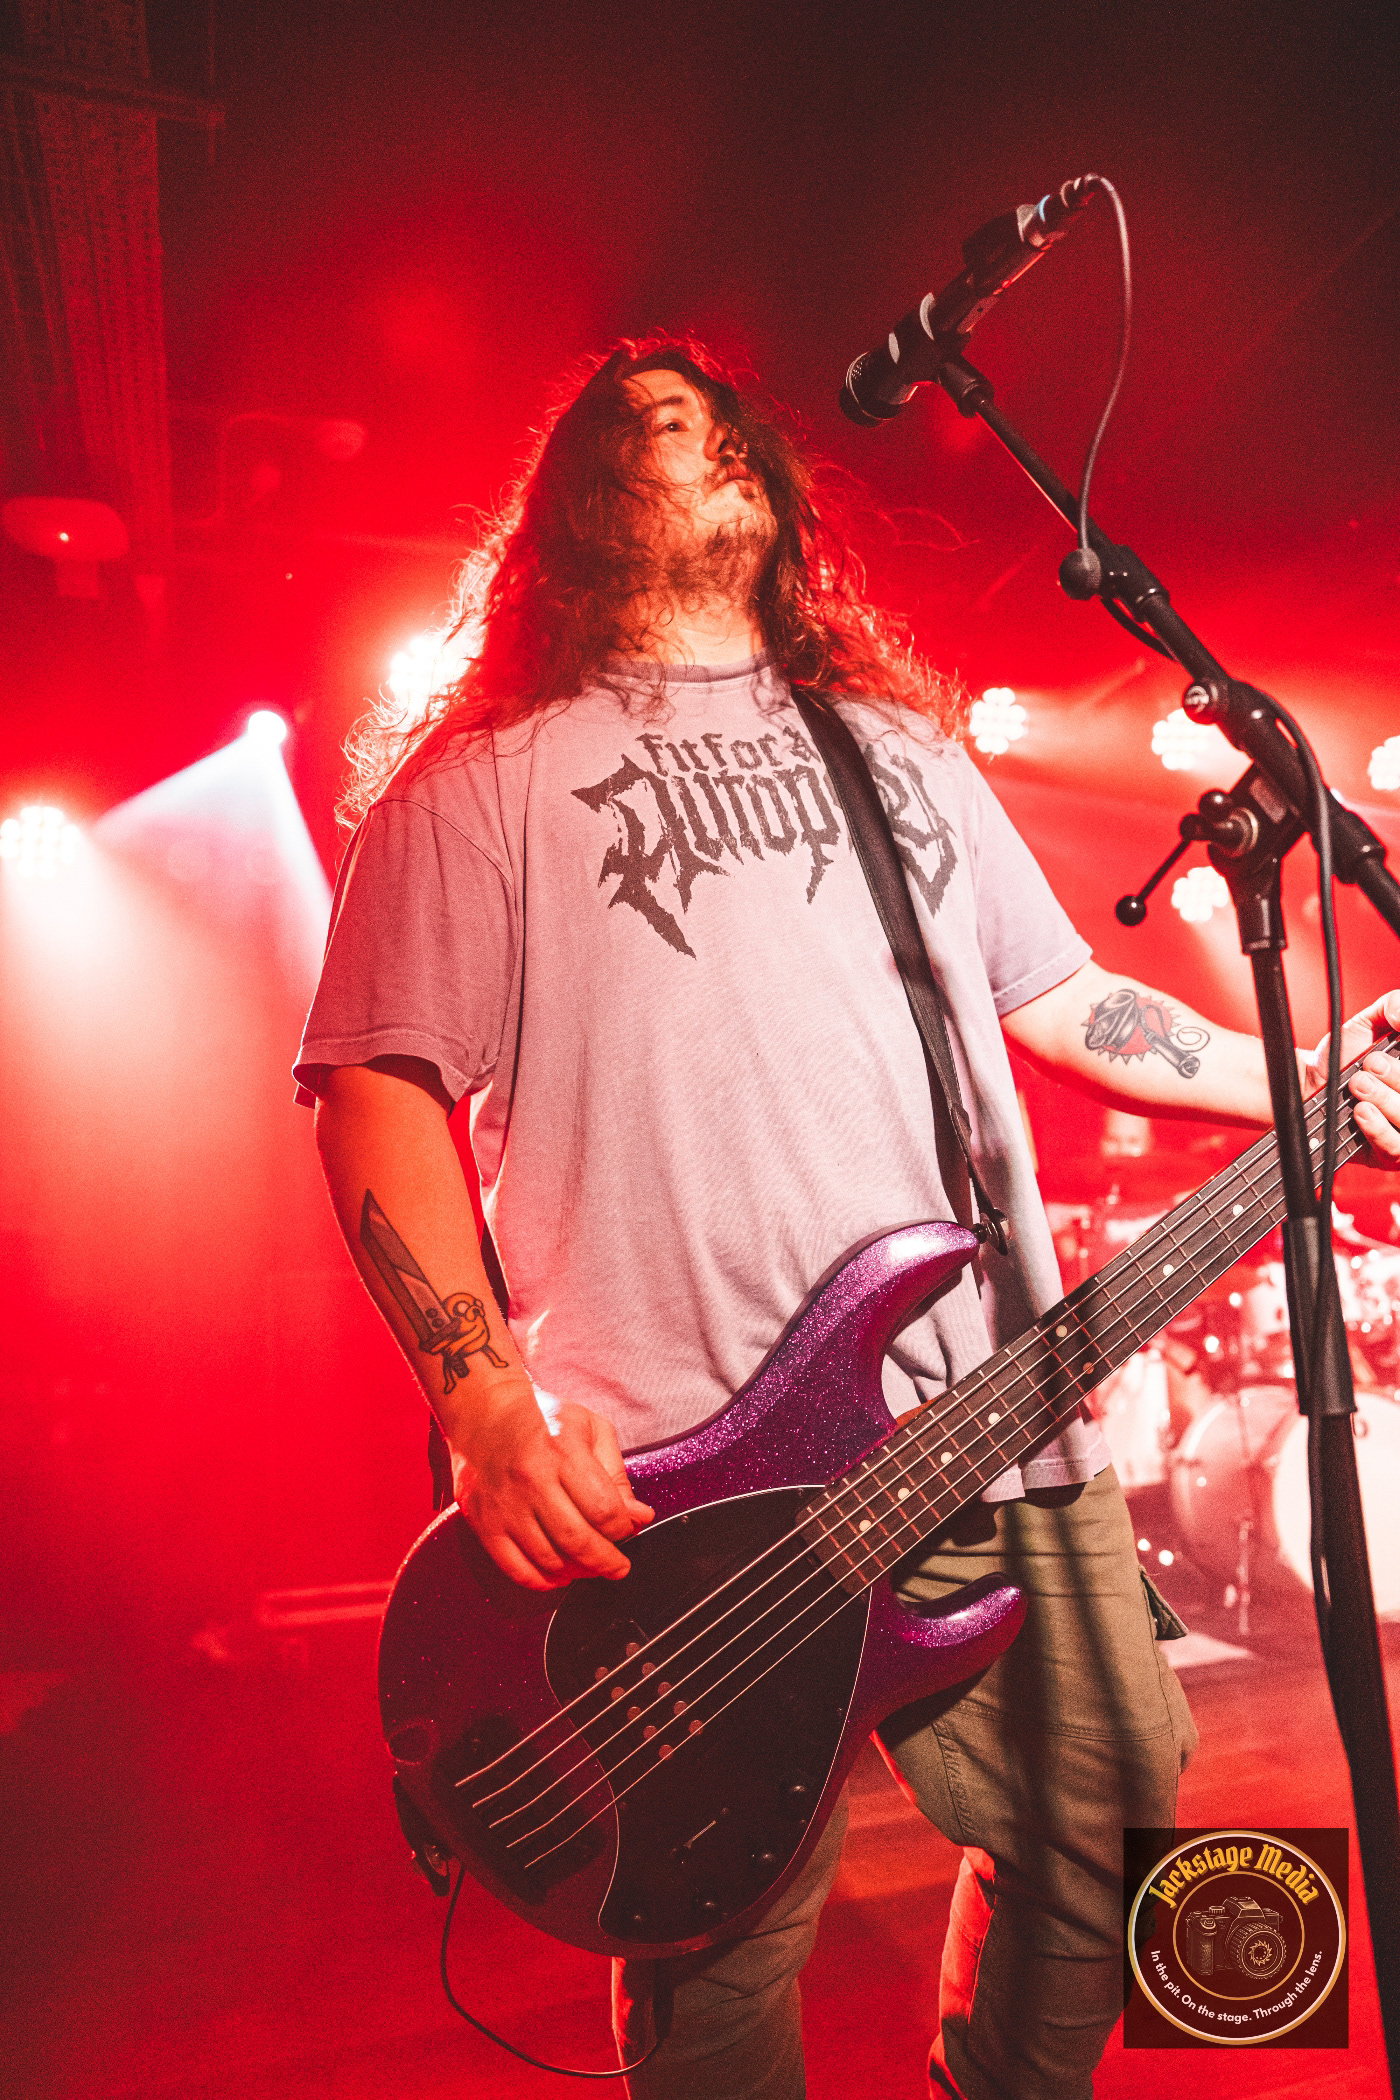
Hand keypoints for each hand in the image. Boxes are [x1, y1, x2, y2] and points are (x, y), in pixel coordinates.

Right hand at [450, 1389, 653, 1590]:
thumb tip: (638, 1517)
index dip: (623, 1528)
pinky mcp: (484, 1522)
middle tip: (618, 1567)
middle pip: (577, 1540)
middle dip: (607, 1561)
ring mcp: (505, 1505)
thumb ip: (617, 1474)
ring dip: (577, 1572)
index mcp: (563, 1453)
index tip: (627, 1529)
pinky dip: (541, 1580)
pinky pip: (515, 1567)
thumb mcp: (591, 1429)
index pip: (603, 1508)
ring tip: (590, 1567)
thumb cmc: (545, 1418)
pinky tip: (558, 1574)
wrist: (486, 1412)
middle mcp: (532, 1480)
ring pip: (548, 1559)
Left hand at [1300, 990, 1399, 1166]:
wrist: (1309, 1084)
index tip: (1397, 1044)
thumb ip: (1394, 1005)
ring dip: (1385, 1099)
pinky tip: (1361, 1112)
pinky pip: (1397, 1149)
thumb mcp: (1371, 1021)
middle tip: (1370, 1064)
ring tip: (1358, 1084)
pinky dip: (1378, 1128)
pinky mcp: (1392, 1155)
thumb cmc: (1346, 1054)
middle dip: (1398, 1077)